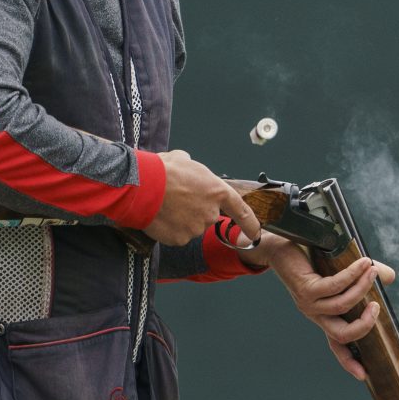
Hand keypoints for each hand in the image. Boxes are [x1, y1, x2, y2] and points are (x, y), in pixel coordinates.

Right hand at [141, 150, 261, 246]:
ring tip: (165, 205)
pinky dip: (170, 229)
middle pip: (208, 216)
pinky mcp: (180, 239)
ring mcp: (196, 228)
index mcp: (217, 191)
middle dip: (195, 210)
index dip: (250, 223)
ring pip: (191, 226)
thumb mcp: (184, 160)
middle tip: (177, 199)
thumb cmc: (163, 170)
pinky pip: (177, 236)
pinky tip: (160, 217)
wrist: (143, 186)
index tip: (256, 232)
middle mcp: (211, 212)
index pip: (241, 210)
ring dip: (181, 219)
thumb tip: (188, 166)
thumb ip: (194, 170)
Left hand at [244, 233, 396, 380]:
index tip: (363, 375)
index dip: (349, 361)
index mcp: (323, 315)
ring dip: (363, 287)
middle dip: (364, 325)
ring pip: (343, 305)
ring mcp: (309, 303)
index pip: (336, 344)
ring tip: (372, 270)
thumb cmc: (312, 257)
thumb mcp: (343, 270)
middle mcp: (316, 314)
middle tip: (377, 306)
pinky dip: (353, 275)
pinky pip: (335, 286)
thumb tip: (389, 278)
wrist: (280, 243)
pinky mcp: (306, 288)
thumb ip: (365, 275)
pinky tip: (363, 263)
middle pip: (341, 335)